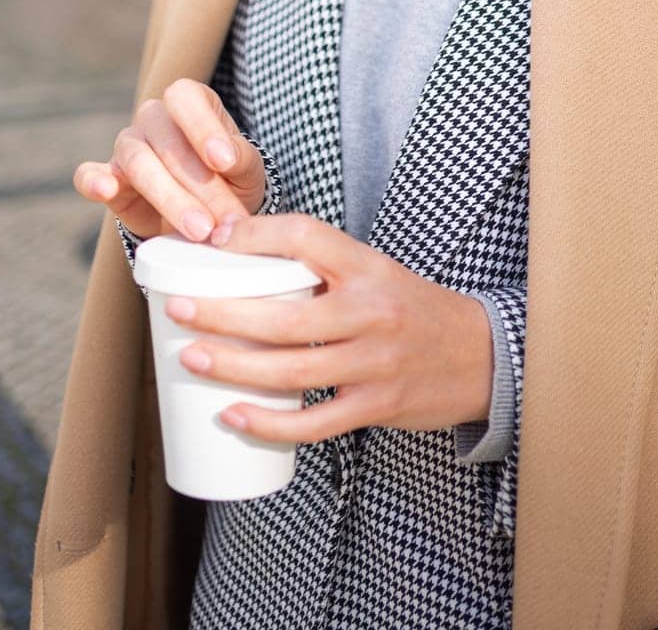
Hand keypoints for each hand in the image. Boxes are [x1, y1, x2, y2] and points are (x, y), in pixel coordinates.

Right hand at [72, 78, 266, 241]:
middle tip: (219, 222)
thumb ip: (240, 158)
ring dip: (169, 198)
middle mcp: (155, 118)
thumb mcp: (247, 170)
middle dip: (198, 185)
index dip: (202, 126)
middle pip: (167, 141)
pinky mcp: (108, 179)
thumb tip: (227, 159)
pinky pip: (89, 174)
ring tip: (198, 230)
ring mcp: (128, 146)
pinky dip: (94, 181)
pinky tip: (105, 190)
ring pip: (138, 162)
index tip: (224, 162)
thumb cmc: (231, 182)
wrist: (208, 217)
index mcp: (190, 103)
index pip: (185, 98)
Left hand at [163, 211, 494, 442]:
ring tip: (190, 358)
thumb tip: (242, 254)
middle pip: (285, 315)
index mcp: (367, 267)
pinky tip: (233, 416)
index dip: (256, 235)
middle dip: (223, 314)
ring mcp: (374, 363)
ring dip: (234, 368)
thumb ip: (322, 265)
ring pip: (292, 370)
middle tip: (177, 309)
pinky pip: (314, 422)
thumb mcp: (375, 270)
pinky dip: (270, 423)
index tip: (216, 240)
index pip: (307, 236)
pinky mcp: (376, 406)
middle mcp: (371, 311)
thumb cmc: (411, 308)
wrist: (480, 354)